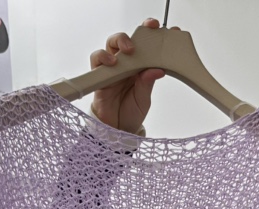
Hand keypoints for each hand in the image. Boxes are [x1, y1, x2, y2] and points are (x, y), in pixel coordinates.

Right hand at [90, 18, 177, 134]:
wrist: (118, 129)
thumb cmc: (131, 112)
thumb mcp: (144, 98)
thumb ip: (148, 83)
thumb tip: (158, 69)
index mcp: (138, 66)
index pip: (144, 44)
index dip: (151, 33)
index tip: (161, 28)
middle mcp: (125, 64)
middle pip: (126, 39)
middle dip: (136, 33)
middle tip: (145, 35)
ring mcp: (112, 69)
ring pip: (111, 44)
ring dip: (119, 41)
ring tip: (129, 51)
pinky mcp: (100, 76)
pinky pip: (97, 60)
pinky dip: (103, 57)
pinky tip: (112, 63)